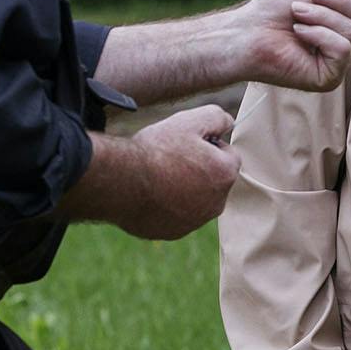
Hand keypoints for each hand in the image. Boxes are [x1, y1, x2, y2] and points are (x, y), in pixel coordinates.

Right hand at [58, 106, 236, 239]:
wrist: (122, 181)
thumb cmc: (156, 150)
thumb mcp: (189, 121)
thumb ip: (217, 117)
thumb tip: (228, 123)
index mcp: (225, 175)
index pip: (227, 154)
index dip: (207, 144)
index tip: (186, 144)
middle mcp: (216, 203)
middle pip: (212, 179)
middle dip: (198, 168)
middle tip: (171, 158)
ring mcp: (195, 221)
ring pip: (196, 199)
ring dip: (184, 188)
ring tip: (158, 176)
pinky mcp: (175, 232)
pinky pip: (177, 215)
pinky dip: (168, 205)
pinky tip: (151, 194)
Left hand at [222, 0, 350, 91]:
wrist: (247, 30)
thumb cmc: (276, 10)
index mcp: (347, 24)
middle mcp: (347, 45)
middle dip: (341, 1)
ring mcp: (339, 64)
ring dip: (322, 16)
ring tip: (297, 15)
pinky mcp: (329, 78)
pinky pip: (342, 49)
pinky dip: (318, 34)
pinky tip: (298, 33)